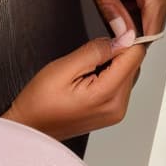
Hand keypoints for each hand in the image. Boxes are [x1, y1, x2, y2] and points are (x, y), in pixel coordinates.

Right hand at [2, 38, 144, 141]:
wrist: (29, 127)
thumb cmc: (38, 103)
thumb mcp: (63, 67)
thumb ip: (97, 50)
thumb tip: (124, 38)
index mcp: (108, 95)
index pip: (136, 55)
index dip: (123, 41)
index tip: (106, 40)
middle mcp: (118, 106)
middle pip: (133, 64)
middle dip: (114, 55)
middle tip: (85, 63)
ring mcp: (116, 112)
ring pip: (127, 74)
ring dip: (110, 67)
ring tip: (84, 75)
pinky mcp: (113, 113)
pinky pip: (120, 85)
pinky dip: (108, 78)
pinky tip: (88, 82)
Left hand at [66, 0, 165, 36]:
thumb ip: (110, 8)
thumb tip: (122, 31)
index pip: (156, 12)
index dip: (148, 32)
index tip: (139, 46)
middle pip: (159, 7)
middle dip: (146, 26)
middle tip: (129, 40)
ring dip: (141, 13)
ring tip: (121, 24)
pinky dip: (139, 1)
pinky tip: (123, 6)